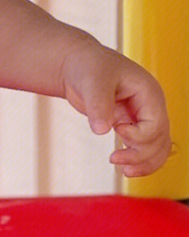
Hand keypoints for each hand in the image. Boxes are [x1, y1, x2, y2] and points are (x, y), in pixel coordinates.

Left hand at [61, 39, 172, 177]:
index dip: (139, 135)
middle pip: (160, 140)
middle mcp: (150, 106)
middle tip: (114, 159)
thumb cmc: (88, 65)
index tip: (117, 130)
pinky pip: (144, 148)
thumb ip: (98, 104)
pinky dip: (139, 161)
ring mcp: (142, 117)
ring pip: (157, 148)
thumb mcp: (92, 81)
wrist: (77, 66)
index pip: (157, 123)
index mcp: (149, 92)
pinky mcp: (131, 126)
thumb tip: (101, 130)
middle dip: (140, 154)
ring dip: (144, 163)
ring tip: (124, 171)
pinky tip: (125, 168)